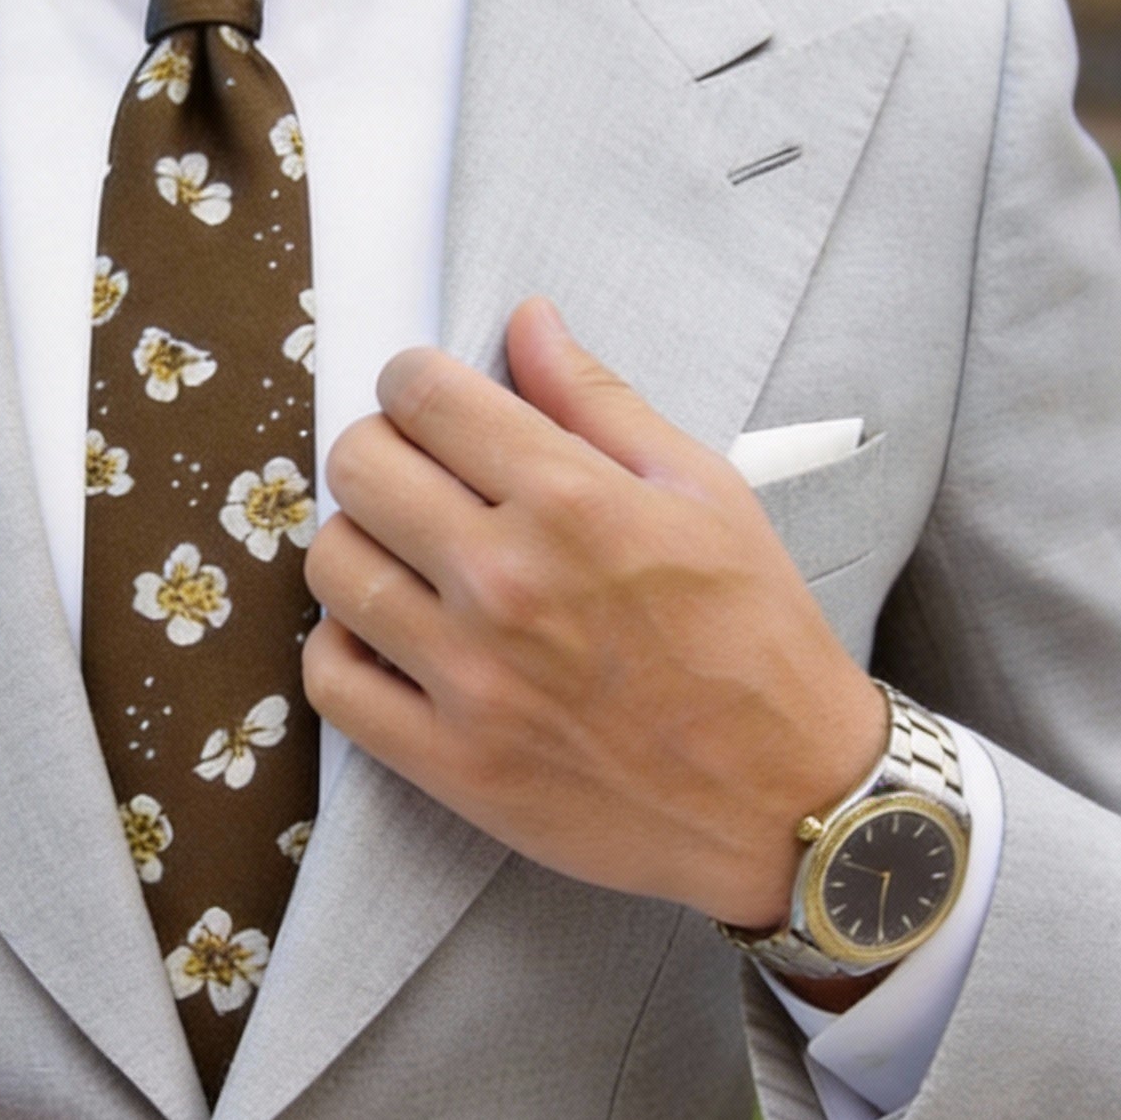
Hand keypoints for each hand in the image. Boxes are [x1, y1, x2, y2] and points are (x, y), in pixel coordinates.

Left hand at [302, 297, 887, 930]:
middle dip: (378, 451)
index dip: (412, 382)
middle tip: (415, 476)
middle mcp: (506, 582)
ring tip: (404, 558)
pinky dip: (342, 647)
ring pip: (332, 566)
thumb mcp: (705, 493)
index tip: (428, 402)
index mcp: (572, 502)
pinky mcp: (449, 761)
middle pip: (358, 469)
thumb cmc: (756, 639)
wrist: (788, 799)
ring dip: (357, 545)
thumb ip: (600, 402)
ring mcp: (469, 678)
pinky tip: (388, 636)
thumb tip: (526, 320)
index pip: (423, 396)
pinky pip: (331, 681)